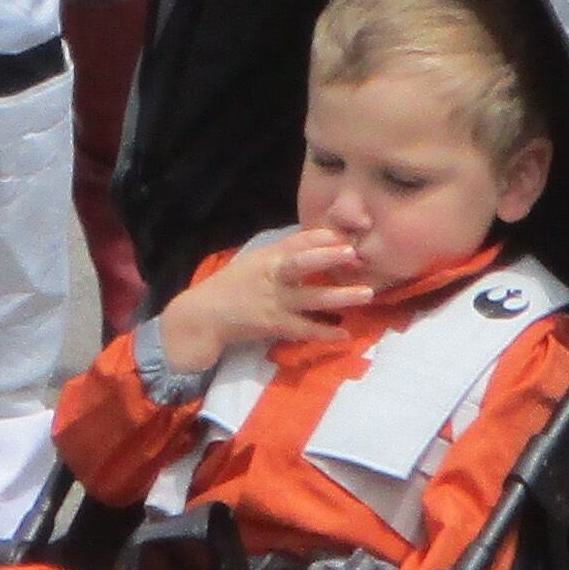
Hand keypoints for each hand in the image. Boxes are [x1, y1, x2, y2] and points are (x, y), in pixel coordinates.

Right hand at [153, 226, 368, 372]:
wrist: (202, 317)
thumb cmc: (231, 288)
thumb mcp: (253, 263)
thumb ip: (281, 254)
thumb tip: (315, 244)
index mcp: (266, 258)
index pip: (295, 242)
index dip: (319, 238)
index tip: (344, 236)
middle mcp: (270, 276)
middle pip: (300, 263)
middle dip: (327, 258)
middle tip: (354, 254)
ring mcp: (273, 302)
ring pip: (310, 298)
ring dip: (339, 297)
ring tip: (366, 294)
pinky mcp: (273, 325)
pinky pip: (304, 329)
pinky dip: (325, 332)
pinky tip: (344, 333)